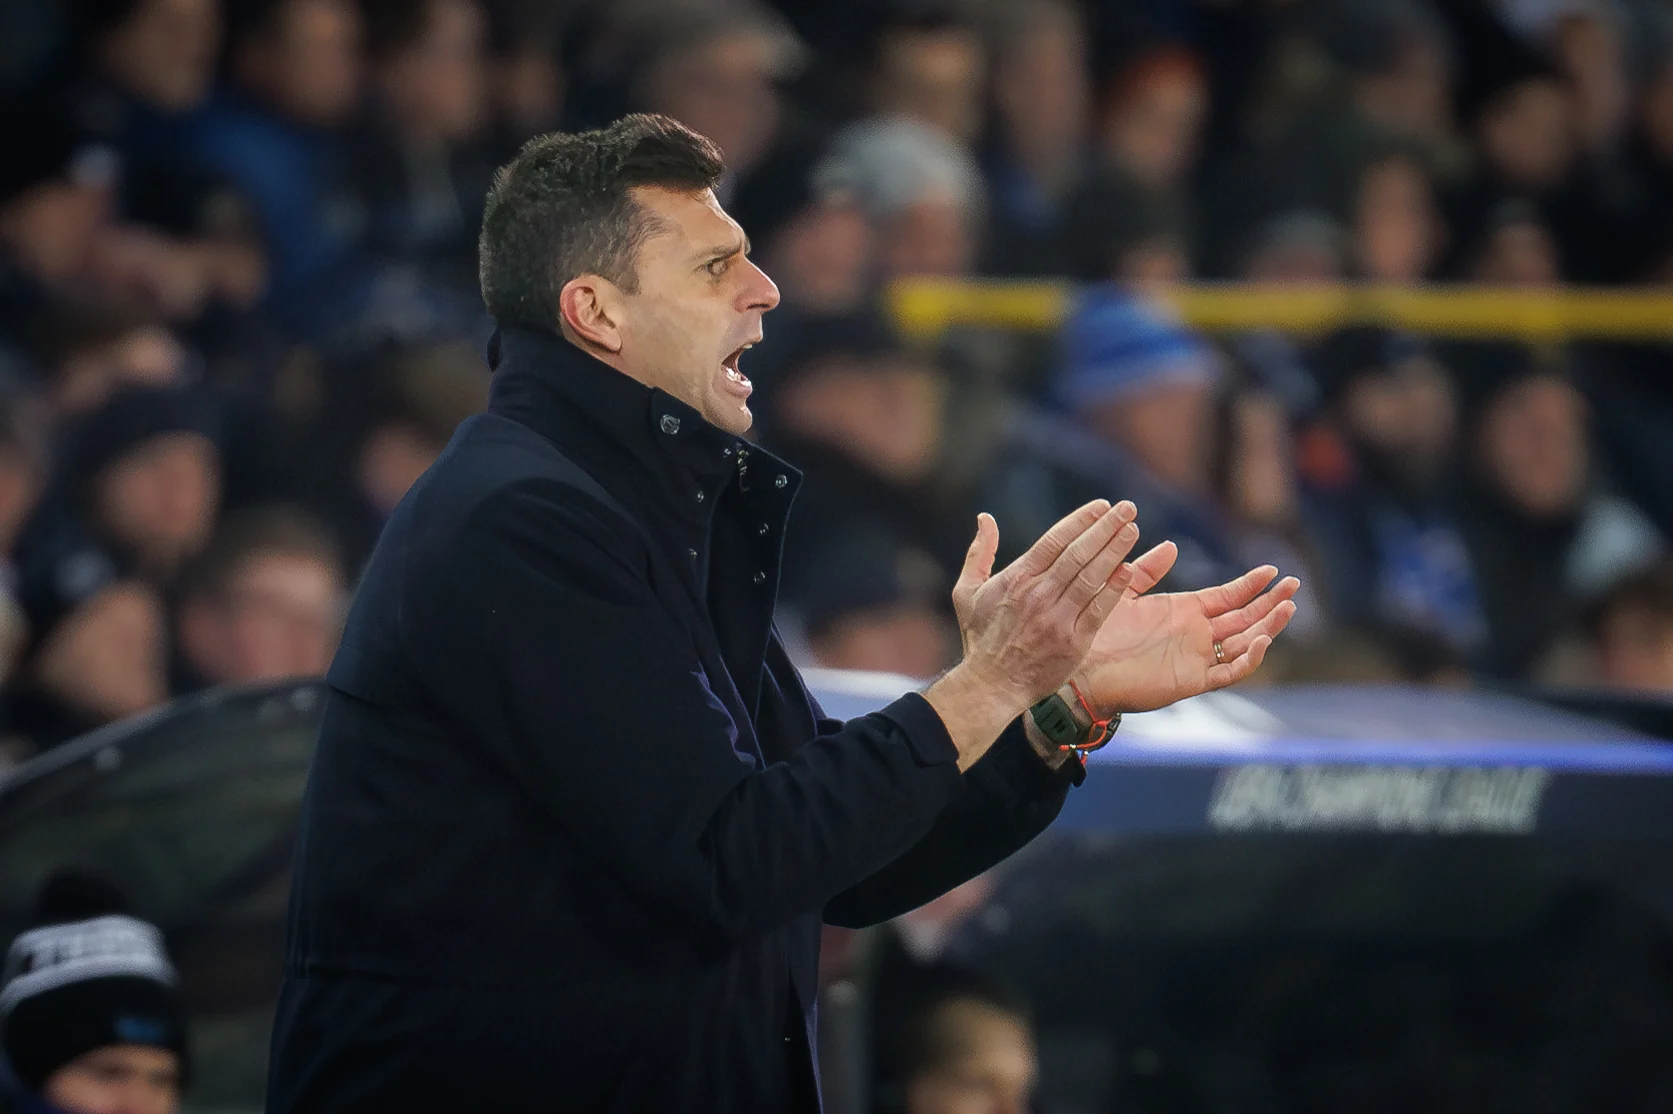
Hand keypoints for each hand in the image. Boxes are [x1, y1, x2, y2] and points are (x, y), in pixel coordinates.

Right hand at [925, 500, 1140, 768]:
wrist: (991, 686)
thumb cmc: (980, 638)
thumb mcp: (968, 592)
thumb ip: (978, 553)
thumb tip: (985, 518)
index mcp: (1016, 579)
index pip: (1054, 540)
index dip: (1080, 520)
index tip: (1101, 505)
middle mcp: (1038, 595)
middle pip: (1078, 553)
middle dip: (1105, 527)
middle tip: (1127, 508)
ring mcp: (1057, 619)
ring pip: (1091, 577)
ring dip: (1114, 551)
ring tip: (1132, 529)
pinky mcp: (1073, 642)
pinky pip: (1098, 610)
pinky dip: (1113, 588)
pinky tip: (1128, 569)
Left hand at [1074, 541, 1298, 714]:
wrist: (1083, 669)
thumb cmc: (1099, 632)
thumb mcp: (1124, 591)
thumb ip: (1147, 570)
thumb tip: (1171, 545)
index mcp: (1185, 611)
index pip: (1228, 596)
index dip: (1251, 584)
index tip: (1273, 571)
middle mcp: (1196, 634)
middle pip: (1244, 617)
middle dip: (1270, 602)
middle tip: (1294, 585)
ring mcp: (1197, 657)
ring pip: (1244, 643)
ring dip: (1267, 627)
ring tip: (1287, 608)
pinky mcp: (1193, 680)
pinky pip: (1228, 671)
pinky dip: (1247, 658)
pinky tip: (1260, 640)